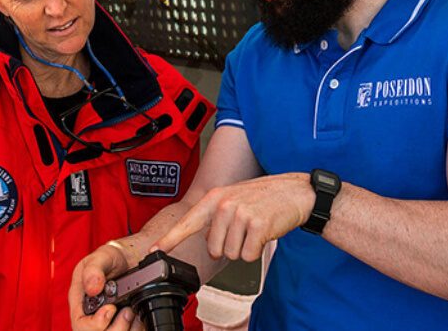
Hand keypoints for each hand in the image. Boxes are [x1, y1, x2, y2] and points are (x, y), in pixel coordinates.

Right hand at [69, 243, 139, 329]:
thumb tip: (93, 288)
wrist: (125, 261)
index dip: (94, 324)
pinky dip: (135, 328)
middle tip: (127, 311)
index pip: (80, 324)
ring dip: (126, 329)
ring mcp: (105, 321)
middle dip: (115, 328)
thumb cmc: (108, 259)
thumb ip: (93, 270)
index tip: (110, 308)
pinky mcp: (118, 323)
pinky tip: (138, 317)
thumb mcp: (100, 257)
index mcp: (80, 300)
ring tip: (133, 312)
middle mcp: (90, 314)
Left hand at [153, 173, 313, 261]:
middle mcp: (224, 205)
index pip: (187, 222)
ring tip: (254, 229)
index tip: (153, 251)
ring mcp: (241, 214)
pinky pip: (248, 255)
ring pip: (231, 253)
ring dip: (244, 247)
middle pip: (213, 249)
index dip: (169, 239)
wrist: (294, 192)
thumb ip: (215, 218)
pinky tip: (263, 234)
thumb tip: (209, 243)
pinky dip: (256, 250)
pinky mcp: (257, 226)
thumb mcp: (234, 199)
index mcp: (215, 198)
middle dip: (228, 247)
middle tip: (243, 231)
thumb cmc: (263, 198)